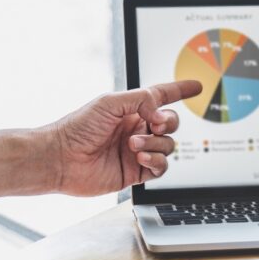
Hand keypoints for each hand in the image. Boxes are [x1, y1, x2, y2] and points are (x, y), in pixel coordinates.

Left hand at [43, 80, 201, 195]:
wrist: (61, 159)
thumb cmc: (78, 128)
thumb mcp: (110, 102)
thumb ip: (142, 100)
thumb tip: (162, 114)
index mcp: (131, 109)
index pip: (161, 97)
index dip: (180, 90)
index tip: (197, 86)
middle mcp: (137, 129)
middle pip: (171, 123)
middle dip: (168, 122)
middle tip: (154, 123)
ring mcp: (138, 151)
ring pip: (168, 146)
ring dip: (155, 144)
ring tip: (133, 146)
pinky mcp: (136, 173)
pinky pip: (161, 168)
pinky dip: (156, 162)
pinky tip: (140, 159)